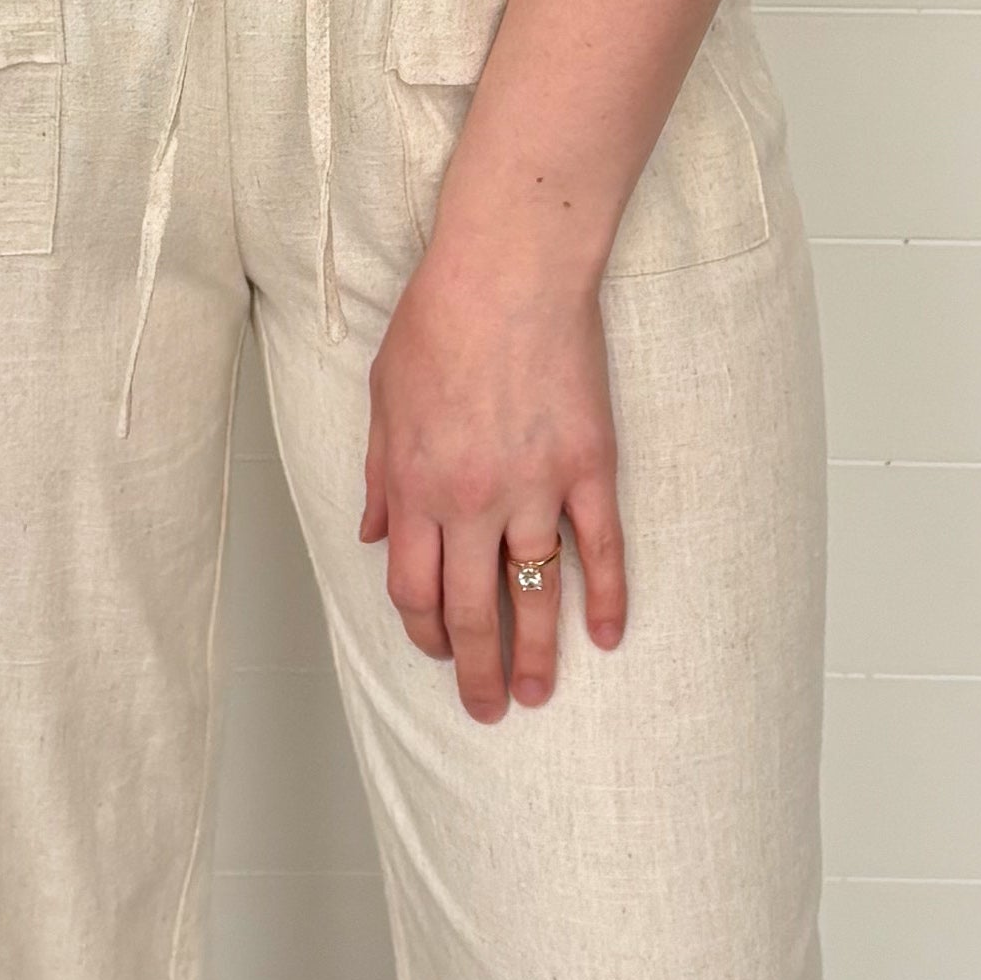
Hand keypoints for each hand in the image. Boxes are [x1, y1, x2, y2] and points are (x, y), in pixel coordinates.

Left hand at [359, 228, 631, 721]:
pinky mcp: (589, 467)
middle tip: (487, 710)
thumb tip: (374, 534)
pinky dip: (606, 598)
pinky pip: (601, 549)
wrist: (509, 270)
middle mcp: (471, 502)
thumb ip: (379, 474)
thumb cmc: (439, 320)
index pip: (414, 590)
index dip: (424, 632)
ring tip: (538, 694)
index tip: (438, 652)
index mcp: (415, 487)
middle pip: (471, 612)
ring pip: (535, 594)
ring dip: (537, 654)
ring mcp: (535, 488)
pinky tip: (605, 637)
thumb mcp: (382, 397)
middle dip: (476, 671)